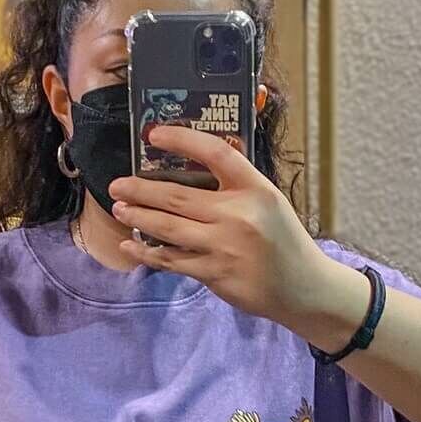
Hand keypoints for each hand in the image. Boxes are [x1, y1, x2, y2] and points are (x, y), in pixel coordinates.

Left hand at [106, 125, 331, 326]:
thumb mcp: (269, 201)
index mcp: (256, 188)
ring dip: (138, 217)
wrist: (303, 287)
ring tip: (119, 209)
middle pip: (177, 196)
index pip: (216, 153)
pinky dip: (146, 253)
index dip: (183, 140)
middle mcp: (238, 214)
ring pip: (168, 228)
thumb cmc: (282, 239)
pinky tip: (130, 246)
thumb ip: (237, 183)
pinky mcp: (214, 273)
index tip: (155, 135)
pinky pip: (171, 260)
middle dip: (140, 190)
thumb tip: (194, 161)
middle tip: (117, 185)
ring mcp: (224, 246)